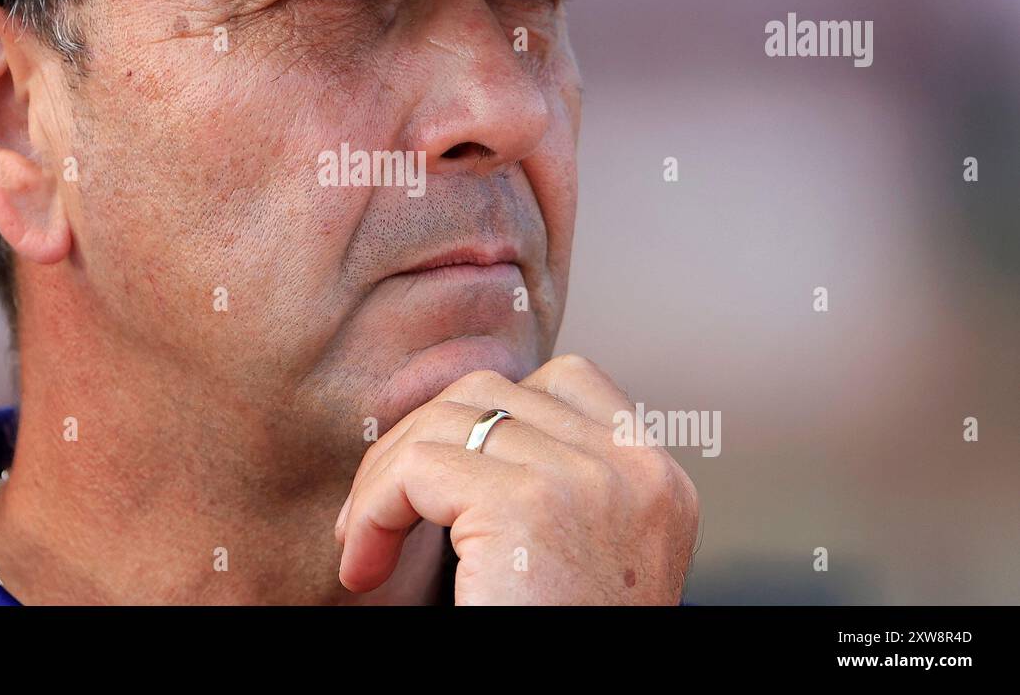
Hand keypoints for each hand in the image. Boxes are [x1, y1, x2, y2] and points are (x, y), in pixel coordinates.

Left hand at [334, 355, 699, 603]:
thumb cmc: (553, 638)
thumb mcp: (574, 556)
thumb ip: (546, 485)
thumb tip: (457, 414)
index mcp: (657, 482)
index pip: (567, 381)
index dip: (482, 411)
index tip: (432, 472)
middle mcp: (637, 470)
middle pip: (494, 391)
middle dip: (418, 441)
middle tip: (377, 514)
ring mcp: (591, 481)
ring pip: (449, 418)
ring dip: (385, 475)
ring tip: (365, 542)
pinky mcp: (531, 507)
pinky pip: (418, 466)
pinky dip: (372, 508)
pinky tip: (363, 562)